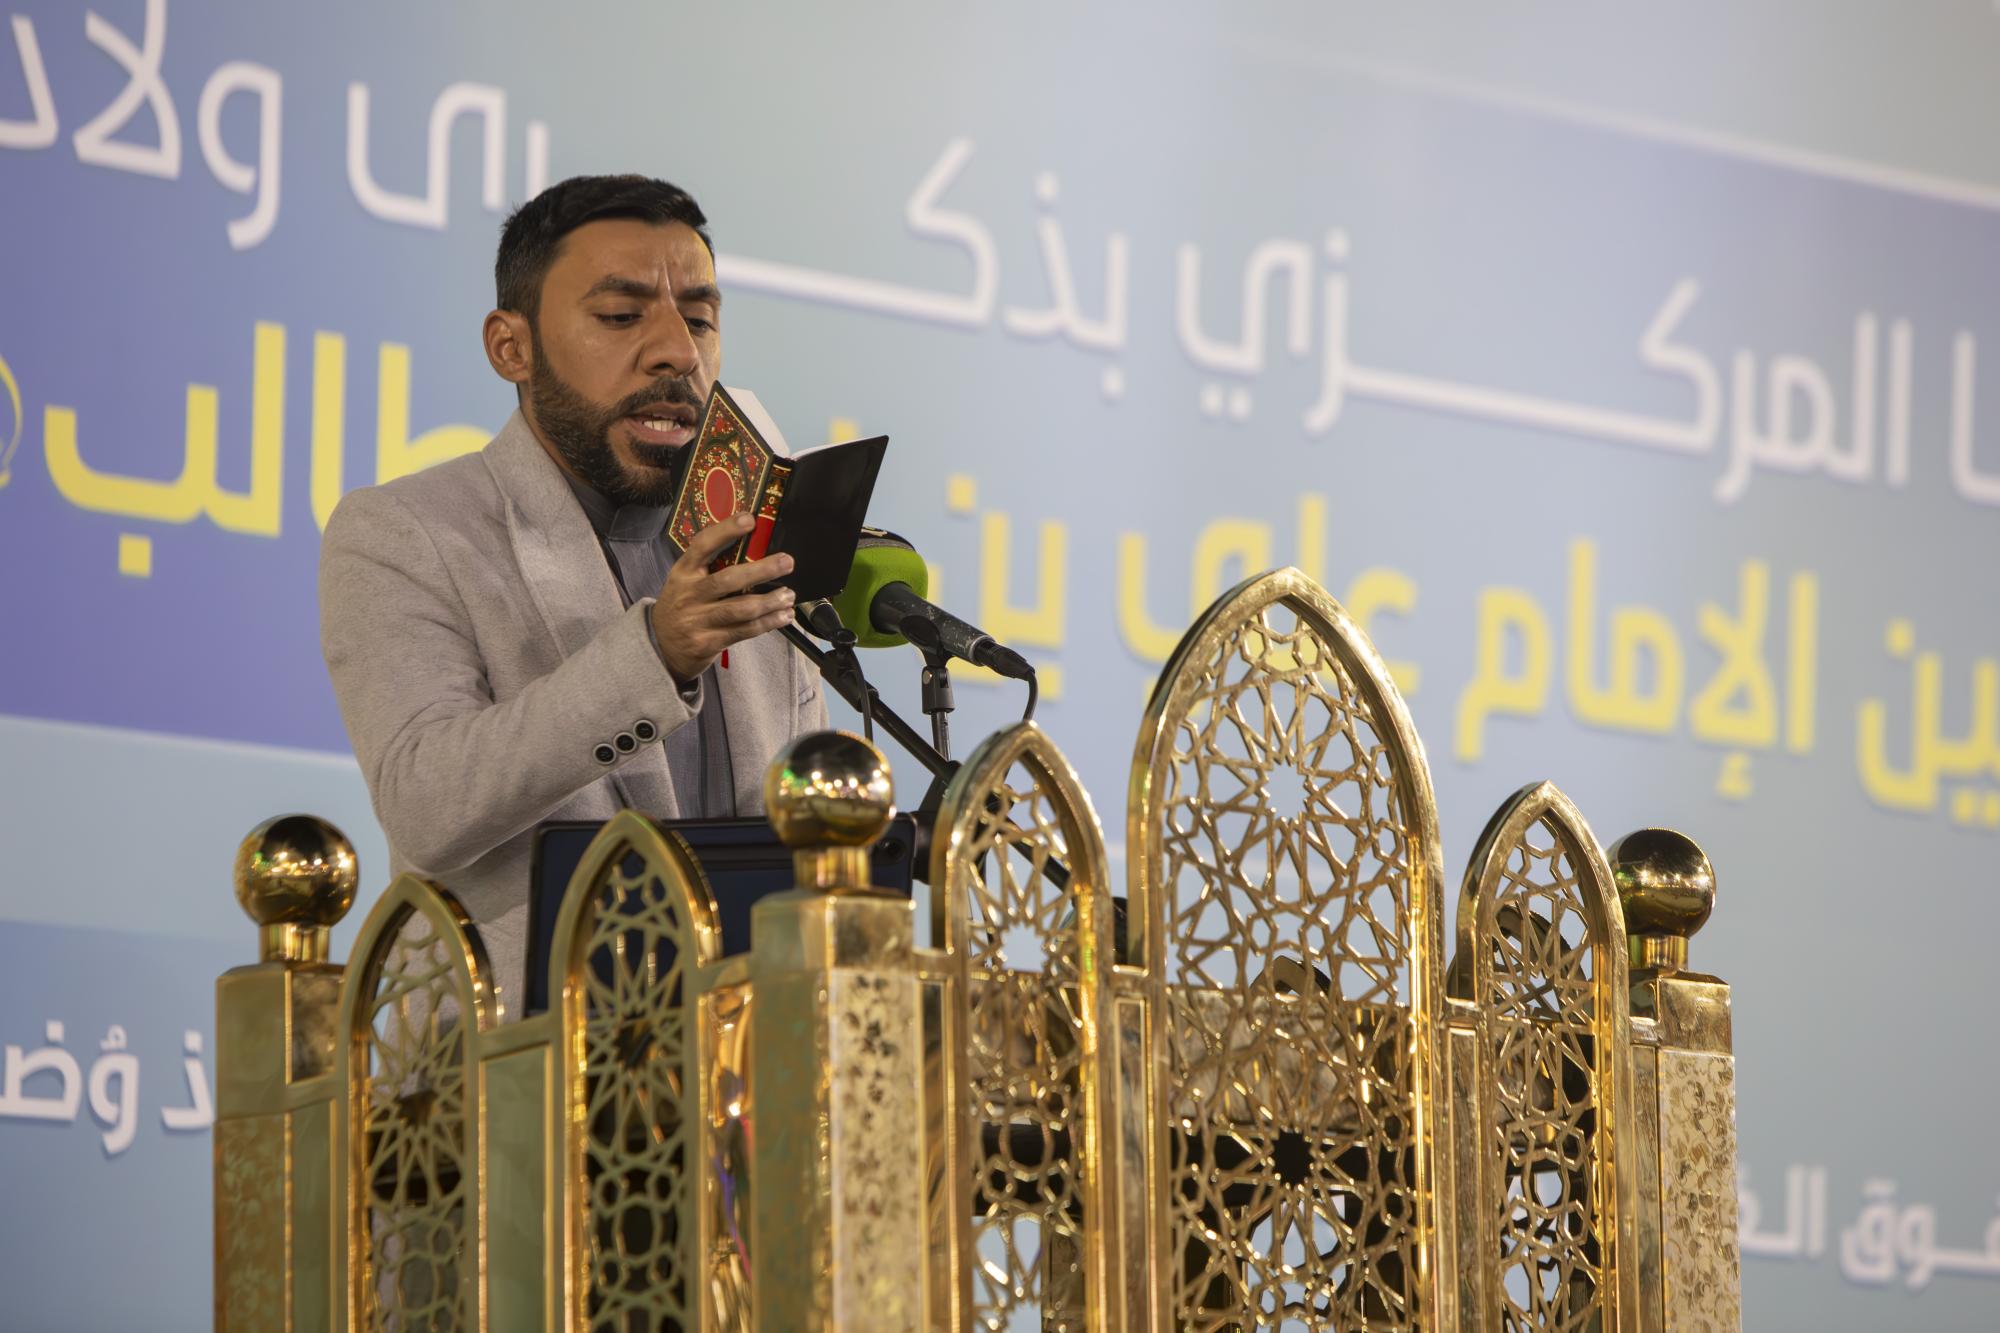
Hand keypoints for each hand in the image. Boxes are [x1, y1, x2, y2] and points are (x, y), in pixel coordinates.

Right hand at [650, 513, 795, 681]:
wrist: (661, 646)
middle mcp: (689, 595)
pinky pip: (744, 631)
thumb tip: (754, 549)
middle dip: (762, 570)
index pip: (703, 545)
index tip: (750, 519)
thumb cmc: (682, 606)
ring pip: (741, 608)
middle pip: (728, 579)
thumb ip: (710, 567)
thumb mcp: (685, 582)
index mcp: (683, 572)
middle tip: (787, 562)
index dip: (726, 530)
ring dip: (770, 601)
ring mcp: (698, 620)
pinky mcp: (708, 643)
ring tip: (788, 594)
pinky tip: (783, 616)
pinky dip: (768, 623)